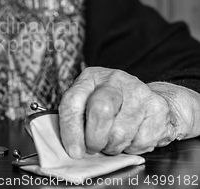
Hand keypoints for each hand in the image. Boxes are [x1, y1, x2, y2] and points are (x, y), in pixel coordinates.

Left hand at [59, 67, 177, 157]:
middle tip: (94, 147)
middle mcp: (115, 80)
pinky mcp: (158, 108)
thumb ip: (77, 121)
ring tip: (113, 140)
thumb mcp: (87, 104)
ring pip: (121, 133)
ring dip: (113, 147)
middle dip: (95, 139)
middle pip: (101, 112)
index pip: (73, 102)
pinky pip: (141, 141)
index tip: (74, 151)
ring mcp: (139, 93)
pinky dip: (133, 148)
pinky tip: (132, 138)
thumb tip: (73, 150)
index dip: (71, 130)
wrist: (149, 98)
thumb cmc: (112, 105)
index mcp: (91, 78)